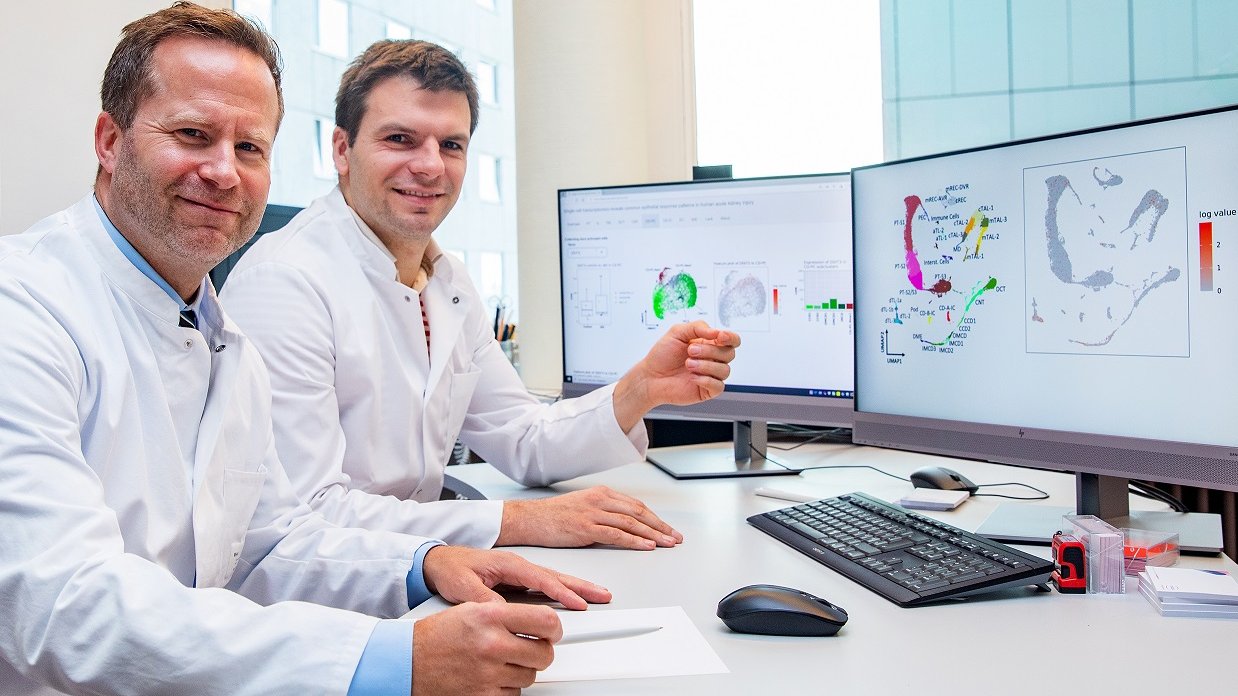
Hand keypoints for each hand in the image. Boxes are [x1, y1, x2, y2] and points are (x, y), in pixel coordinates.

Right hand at [412, 602, 560, 695]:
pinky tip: (490, 676)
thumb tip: (541, 622)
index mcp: (489, 617)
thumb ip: (507, 614)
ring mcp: (488, 674)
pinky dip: (505, 687)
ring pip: (530, 676)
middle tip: (529, 648)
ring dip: (520, 670)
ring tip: (499, 661)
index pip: (545, 621)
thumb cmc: (437, 635)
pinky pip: (513, 694)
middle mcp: (491, 644)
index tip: (552, 632)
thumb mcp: (471, 610)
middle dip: (540, 652)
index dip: (554, 629)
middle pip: (544, 654)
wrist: (408, 662)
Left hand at [422, 545, 611, 609]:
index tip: (579, 603)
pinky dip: (563, 589)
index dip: (563, 592)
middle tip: (603, 595)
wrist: (438, 561)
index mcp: (510, 564)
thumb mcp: (464, 587)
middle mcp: (519, 565)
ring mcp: (520, 571)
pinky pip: (546, 584)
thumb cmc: (451, 569)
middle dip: (582, 586)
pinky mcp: (517, 578)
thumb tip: (503, 613)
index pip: (543, 579)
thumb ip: (486, 600)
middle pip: (558, 576)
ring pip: (555, 579)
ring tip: (596, 595)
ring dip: (577, 587)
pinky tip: (572, 597)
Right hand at [496, 486, 683, 549]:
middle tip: (674, 537)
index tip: (667, 529)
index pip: (635, 505)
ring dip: (653, 534)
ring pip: (631, 523)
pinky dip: (635, 540)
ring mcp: (593, 513)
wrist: (529, 519)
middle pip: (638, 512)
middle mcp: (600, 500)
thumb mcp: (582, 508)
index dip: (655, 518)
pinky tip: (646, 546)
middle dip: (660, 526)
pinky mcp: (586, 527)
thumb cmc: (553, 516)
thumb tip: (623, 526)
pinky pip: (617, 534)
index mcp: (601, 493)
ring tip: (666, 543)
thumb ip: (603, 513)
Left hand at [612, 320, 740, 430]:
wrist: (650, 376)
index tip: (720, 337)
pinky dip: (706, 380)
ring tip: (688, 364)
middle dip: (710, 351)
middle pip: (729, 354)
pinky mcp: (707, 390)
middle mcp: (713, 359)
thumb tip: (717, 332)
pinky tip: (692, 377)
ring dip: (705, 365)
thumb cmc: (662, 355)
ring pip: (725, 370)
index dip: (731, 338)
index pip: (732, 340)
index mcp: (709, 344)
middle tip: (690, 351)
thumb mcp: (677, 332)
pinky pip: (718, 386)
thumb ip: (698, 327)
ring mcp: (711, 375)